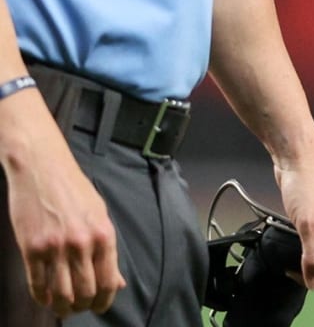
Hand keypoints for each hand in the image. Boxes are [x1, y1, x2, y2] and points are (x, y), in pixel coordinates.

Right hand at [4, 127, 124, 315]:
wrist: (44, 169)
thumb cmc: (74, 190)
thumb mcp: (99, 214)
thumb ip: (107, 249)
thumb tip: (117, 281)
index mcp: (103, 234)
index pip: (108, 280)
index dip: (104, 300)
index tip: (99, 306)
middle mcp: (81, 244)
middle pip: (84, 292)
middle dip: (82, 306)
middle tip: (78, 308)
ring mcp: (55, 248)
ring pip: (61, 294)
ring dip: (62, 307)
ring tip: (63, 308)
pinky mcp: (32, 249)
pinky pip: (37, 285)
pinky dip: (42, 298)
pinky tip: (46, 298)